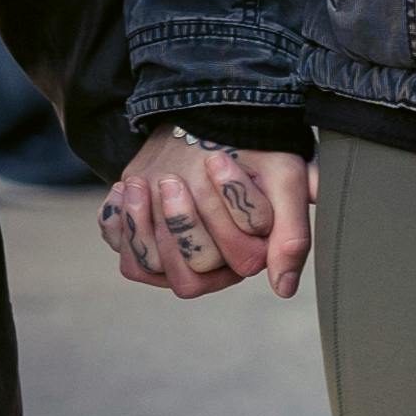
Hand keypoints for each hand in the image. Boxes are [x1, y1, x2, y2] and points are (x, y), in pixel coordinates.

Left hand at [103, 134, 316, 299]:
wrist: (211, 127)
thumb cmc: (253, 153)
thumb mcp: (284, 180)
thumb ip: (293, 232)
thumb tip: (283, 287)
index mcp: (252, 253)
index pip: (242, 258)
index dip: (227, 213)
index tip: (217, 161)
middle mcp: (216, 265)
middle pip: (195, 270)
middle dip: (182, 222)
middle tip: (171, 180)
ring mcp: (178, 259)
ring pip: (156, 267)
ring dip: (144, 224)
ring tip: (142, 182)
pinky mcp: (146, 250)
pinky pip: (128, 258)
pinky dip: (122, 226)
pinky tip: (127, 190)